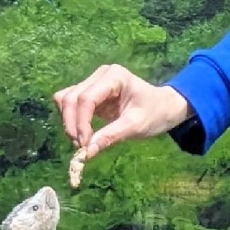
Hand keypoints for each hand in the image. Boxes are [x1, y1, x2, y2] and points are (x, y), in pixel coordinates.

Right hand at [54, 64, 191, 186]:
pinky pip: (70, 104)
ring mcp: (93, 83)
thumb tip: (86, 153)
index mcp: (114, 76)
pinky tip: (81, 134)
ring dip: (68, 122)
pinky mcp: (89, 93)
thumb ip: (110, 137)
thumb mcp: (135, 126)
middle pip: (71, 98)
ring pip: (65, 100)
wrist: (164, 107)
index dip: (81, 123)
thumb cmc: (155, 113)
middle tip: (81, 148)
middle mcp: (100, 76)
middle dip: (72, 124)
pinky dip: (70, 120)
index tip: (84, 146)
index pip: (86, 98)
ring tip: (81, 142)